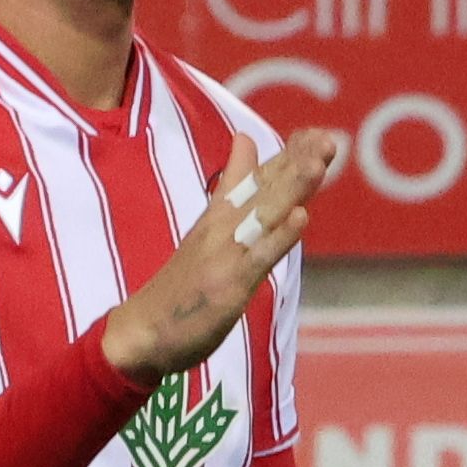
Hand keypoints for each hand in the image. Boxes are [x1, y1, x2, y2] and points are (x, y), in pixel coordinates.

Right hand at [99, 126, 341, 381]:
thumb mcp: (206, 230)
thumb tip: (245, 140)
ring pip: (263, 215)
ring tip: (318, 162)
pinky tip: (302, 217)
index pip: (256, 180)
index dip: (287, 157)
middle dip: (296, 163)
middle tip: (327, 138)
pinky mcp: (228, 286)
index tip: (316, 133)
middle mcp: (222, 230)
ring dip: (291, 188)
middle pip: (264, 190)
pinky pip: (257, 258)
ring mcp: (225, 256)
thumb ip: (230, 186)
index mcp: (218, 218)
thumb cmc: (179, 286)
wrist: (139, 333)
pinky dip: (279, 237)